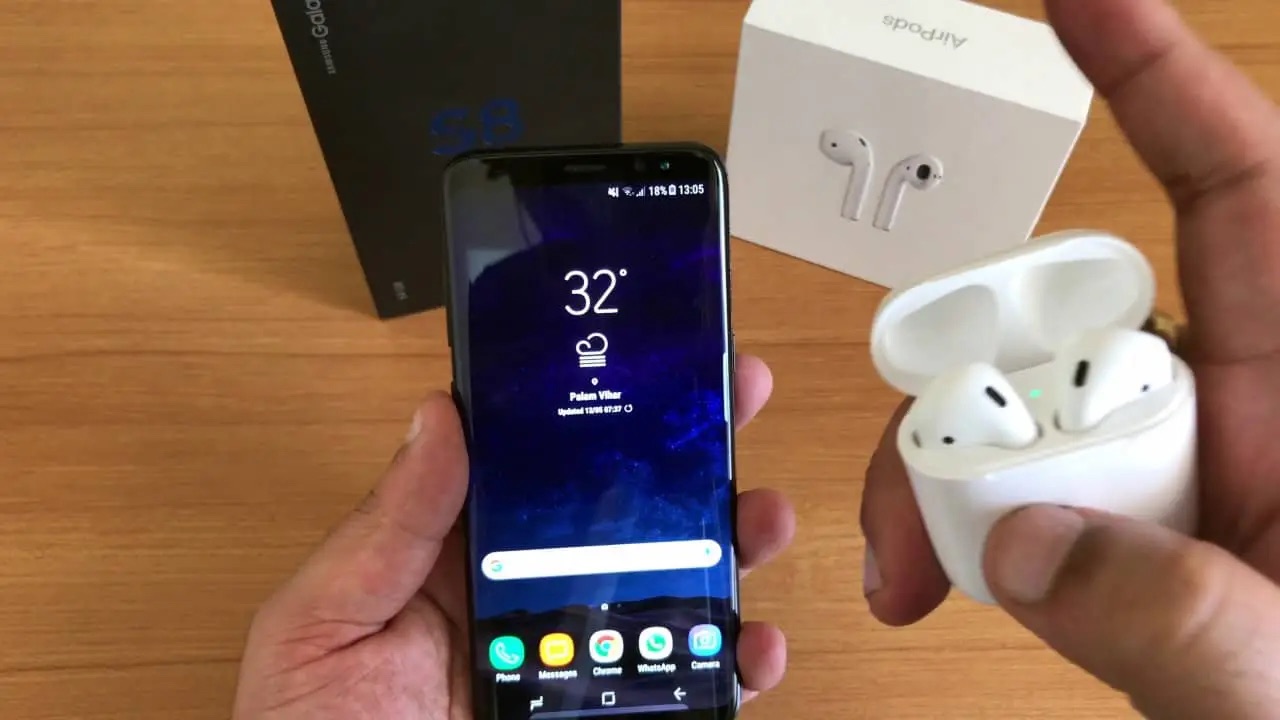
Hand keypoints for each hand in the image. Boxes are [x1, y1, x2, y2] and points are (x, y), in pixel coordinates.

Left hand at [233, 354, 793, 719]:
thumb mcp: (324, 620)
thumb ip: (387, 526)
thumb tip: (441, 413)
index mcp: (459, 552)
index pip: (538, 463)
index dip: (595, 407)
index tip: (649, 358)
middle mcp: (528, 593)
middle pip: (623, 514)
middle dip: (688, 459)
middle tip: (741, 402)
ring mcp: (572, 657)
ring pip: (667, 588)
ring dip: (727, 547)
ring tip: (763, 517)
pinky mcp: (606, 715)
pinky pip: (682, 684)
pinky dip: (732, 661)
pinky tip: (755, 645)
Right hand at [861, 0, 1279, 716]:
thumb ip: (1186, 619)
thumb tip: (1030, 546)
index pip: (1240, 197)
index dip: (1162, 86)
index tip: (1084, 2)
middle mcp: (1222, 418)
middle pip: (1067, 322)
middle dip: (966, 375)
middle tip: (913, 488)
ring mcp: (1156, 470)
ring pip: (1010, 408)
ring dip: (934, 473)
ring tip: (906, 568)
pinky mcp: (1106, 524)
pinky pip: (1000, 483)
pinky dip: (945, 521)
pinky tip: (929, 577)